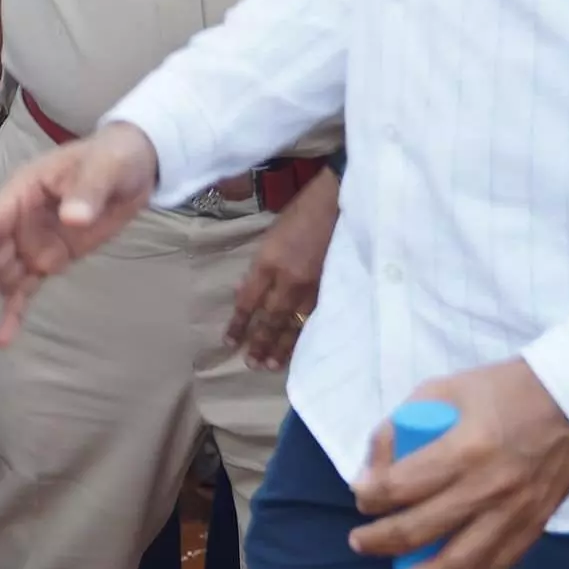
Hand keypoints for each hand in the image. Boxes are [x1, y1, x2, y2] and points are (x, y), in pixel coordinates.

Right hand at [0, 120, 156, 346]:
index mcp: (22, 192)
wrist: (135, 168)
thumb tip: (73, 218)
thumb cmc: (114, 158)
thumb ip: (88, 191)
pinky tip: (2, 339)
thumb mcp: (105, 167)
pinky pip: (27, 289)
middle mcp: (17, 221)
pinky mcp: (48, 261)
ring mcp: (31, 243)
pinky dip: (14, 312)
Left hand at [226, 167, 336, 371]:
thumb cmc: (301, 213)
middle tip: (251, 363)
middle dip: (259, 342)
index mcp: (268, 262)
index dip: (239, 323)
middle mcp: (288, 279)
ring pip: (294, 324)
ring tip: (270, 365)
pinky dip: (304, 335)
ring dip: (281, 347)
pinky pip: (314, 319)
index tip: (229, 341)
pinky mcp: (331, 289)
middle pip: (270, 318)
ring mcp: (312, 286)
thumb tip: (247, 291)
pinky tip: (299, 348)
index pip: (249, 301)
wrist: (338, 202)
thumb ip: (260, 266)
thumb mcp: (270, 235)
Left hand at [348, 357, 568, 568]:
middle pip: (420, 530)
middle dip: (379, 542)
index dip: (369, 497)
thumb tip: (368, 471)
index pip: (400, 487)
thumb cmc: (502, 391)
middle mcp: (488, 489)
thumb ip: (400, 427)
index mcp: (464, 449)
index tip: (361, 497)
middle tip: (358, 543)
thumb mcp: (443, 390)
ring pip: (456, 565)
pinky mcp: (530, 530)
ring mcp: (512, 515)